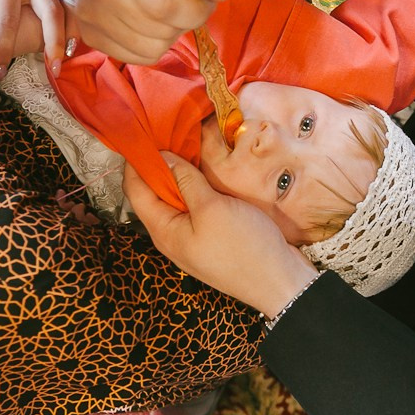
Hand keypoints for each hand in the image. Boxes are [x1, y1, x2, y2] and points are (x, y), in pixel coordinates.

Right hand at [77, 0, 230, 63]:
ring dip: (169, 35)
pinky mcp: (87, 34)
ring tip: (165, 12)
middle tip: (184, 3)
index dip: (195, 11)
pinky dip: (151, 45)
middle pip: (160, 29)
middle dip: (184, 22)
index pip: (164, 3)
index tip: (203, 2)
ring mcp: (88, 13)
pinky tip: (148, 22)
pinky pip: (136, 57)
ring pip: (151, 48)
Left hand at [123, 152, 319, 316]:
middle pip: (153, 195)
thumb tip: (163, 157)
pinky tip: (204, 171)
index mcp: (163, 230)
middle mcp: (171, 235)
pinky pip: (193, 207)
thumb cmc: (243, 247)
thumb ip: (186, 181)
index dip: (135, 162)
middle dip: (156, 165)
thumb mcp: (212, 208)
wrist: (279, 282)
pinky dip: (194, 187)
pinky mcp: (210, 237)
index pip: (135, 191)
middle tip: (165, 132)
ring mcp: (191, 237)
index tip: (142, 133)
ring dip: (177, 174)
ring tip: (183, 144)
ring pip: (175, 200)